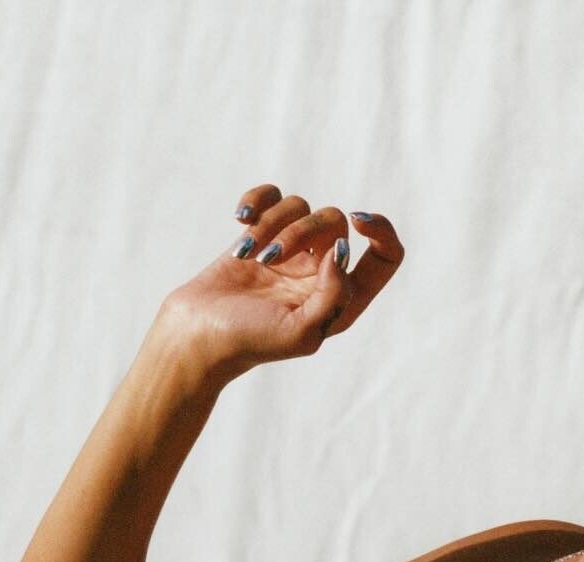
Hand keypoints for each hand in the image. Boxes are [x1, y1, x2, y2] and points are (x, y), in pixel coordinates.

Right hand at [156, 185, 404, 381]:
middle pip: (335, 221)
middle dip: (303, 231)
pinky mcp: (260, 235)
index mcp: (342, 300)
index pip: (386, 258)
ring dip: (272, 224)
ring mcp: (291, 252)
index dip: (383, 233)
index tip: (359, 221)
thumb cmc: (250, 341)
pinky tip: (240, 219)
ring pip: (300, 206)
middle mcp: (322, 273)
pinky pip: (271, 197)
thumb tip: (341, 253)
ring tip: (247, 255)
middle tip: (271, 258)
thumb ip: (332, 296)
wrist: (197, 335)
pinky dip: (257, 201)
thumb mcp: (301, 332)